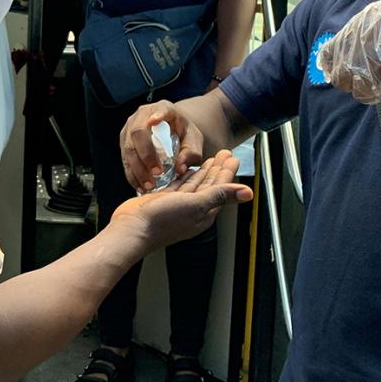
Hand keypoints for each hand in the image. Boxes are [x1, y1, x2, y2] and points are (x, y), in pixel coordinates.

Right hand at [109, 150, 250, 249]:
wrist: (133, 228)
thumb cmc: (163, 221)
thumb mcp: (197, 205)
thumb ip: (220, 195)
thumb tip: (247, 193)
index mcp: (205, 212)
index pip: (221, 188)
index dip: (228, 171)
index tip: (233, 157)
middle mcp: (193, 209)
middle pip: (210, 185)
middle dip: (218, 169)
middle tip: (225, 153)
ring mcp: (178, 205)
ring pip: (195, 184)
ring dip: (204, 171)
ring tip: (211, 159)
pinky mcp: (163, 200)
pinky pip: (179, 186)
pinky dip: (186, 176)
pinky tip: (187, 170)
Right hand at [120, 100, 204, 191]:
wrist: (172, 132)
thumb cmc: (184, 135)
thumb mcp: (194, 141)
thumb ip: (191, 153)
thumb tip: (180, 168)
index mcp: (163, 108)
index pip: (160, 110)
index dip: (156, 115)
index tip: (154, 121)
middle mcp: (142, 115)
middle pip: (138, 132)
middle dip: (146, 154)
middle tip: (157, 173)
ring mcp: (129, 127)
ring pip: (128, 147)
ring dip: (137, 168)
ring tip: (149, 185)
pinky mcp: (124, 141)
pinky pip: (125, 158)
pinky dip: (132, 174)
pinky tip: (140, 186)